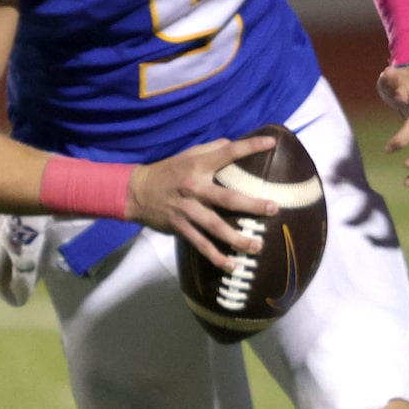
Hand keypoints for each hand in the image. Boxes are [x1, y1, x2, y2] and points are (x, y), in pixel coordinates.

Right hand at [128, 135, 281, 269]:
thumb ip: (210, 149)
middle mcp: (193, 188)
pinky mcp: (179, 227)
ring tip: (256, 246)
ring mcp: (186, 210)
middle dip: (251, 205)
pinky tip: (231, 265)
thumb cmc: (167, 171)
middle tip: (273, 208)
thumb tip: (233, 143)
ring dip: (236, 238)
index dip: (249, 146)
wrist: (135, 192)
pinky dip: (215, 256)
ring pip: (215, 227)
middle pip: (226, 198)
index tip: (271, 143)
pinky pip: (200, 244)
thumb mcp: (186, 155)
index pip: (226, 153)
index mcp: (197, 166)